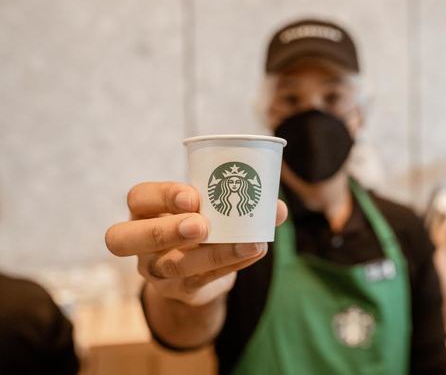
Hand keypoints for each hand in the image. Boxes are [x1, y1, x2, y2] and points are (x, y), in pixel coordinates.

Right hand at [105, 182, 286, 305]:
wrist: (196, 268)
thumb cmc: (202, 221)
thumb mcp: (209, 206)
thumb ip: (239, 199)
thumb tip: (278, 208)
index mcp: (144, 210)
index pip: (138, 198)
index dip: (162, 196)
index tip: (193, 196)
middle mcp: (140, 242)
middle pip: (127, 238)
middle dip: (165, 230)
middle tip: (201, 225)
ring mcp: (156, 269)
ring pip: (173, 266)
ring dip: (212, 253)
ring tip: (247, 243)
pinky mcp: (179, 289)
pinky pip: (202, 279)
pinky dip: (231, 264)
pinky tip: (254, 252)